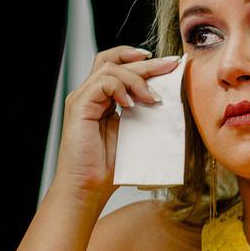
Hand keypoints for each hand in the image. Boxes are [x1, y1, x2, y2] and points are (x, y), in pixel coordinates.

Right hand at [53, 47, 180, 202]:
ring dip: (136, 79)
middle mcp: (91, 95)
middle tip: (171, 64)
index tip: (170, 64)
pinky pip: (101, 83)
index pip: (120, 67)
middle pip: (116, 63)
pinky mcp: (78, 106)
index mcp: (105, 99)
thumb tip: (170, 99)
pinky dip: (120, 88)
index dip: (143, 62)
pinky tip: (132, 105)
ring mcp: (83, 99)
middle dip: (147, 63)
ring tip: (153, 99)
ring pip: (109, 69)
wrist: (90, 187)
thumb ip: (146, 113)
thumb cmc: (112, 167)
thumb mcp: (138, 133)